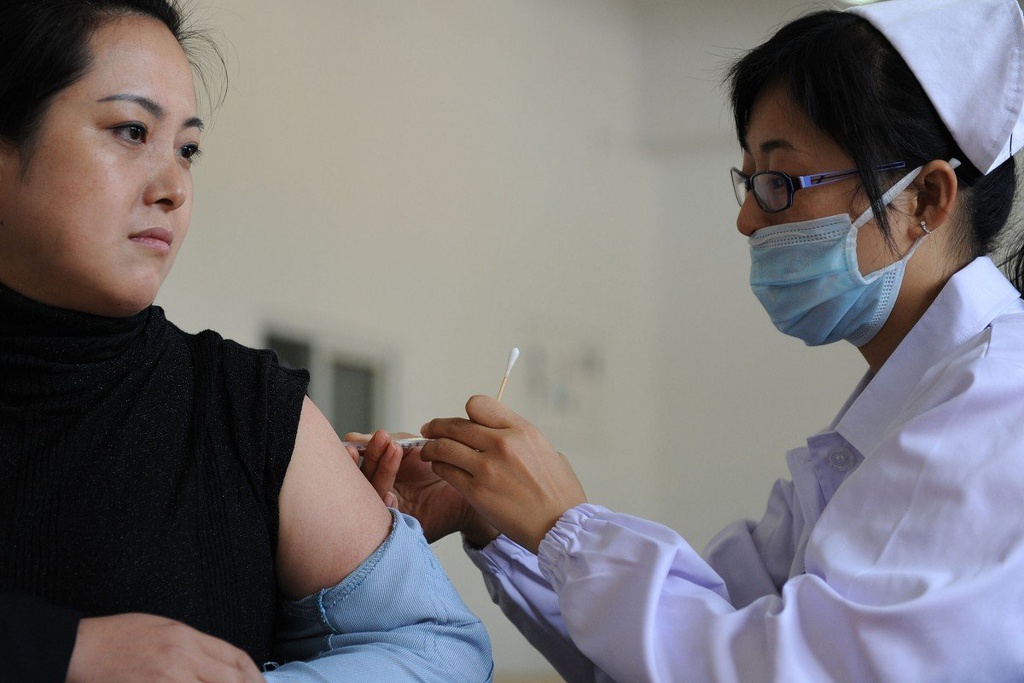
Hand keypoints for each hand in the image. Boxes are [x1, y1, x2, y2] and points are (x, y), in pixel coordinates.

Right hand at [66, 613, 263, 682]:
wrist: (78, 649)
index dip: (253, 675)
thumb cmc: (117, 637)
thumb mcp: (162, 627)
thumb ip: (192, 645)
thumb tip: (218, 664)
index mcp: (187, 637)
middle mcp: (182, 658)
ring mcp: (167, 679)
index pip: (235, 656)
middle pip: (230, 679)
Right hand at [345, 430, 496, 544]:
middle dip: (369, 459)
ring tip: (393, 449)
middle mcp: (381, 492)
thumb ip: (388, 443)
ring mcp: (390, 510)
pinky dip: (387, 505)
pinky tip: (390, 494)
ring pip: (372, 496)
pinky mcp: (404, 526)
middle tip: (378, 440)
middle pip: (361, 480)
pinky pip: (387, 518)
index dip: (354, 454)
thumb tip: (352, 438)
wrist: (473, 486)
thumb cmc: (443, 466)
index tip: (355, 440)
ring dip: (381, 472)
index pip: (359, 466)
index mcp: (380, 475)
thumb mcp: (414, 449)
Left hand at [419, 396, 586, 553]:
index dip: (467, 412)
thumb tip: (500, 433)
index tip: (463, 421)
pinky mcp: (476, 492)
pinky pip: (445, 471)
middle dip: (437, 427)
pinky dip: (438, 467)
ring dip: (431, 448)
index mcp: (521, 430)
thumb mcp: (546, 450)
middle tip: (428, 429)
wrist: (560, 525)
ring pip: (444, 447)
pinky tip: (439, 468)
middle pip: (455, 425)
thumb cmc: (558, 491)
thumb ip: (520, 438)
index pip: (479, 404)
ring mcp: (487, 468)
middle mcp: (503, 444)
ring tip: (428, 452)